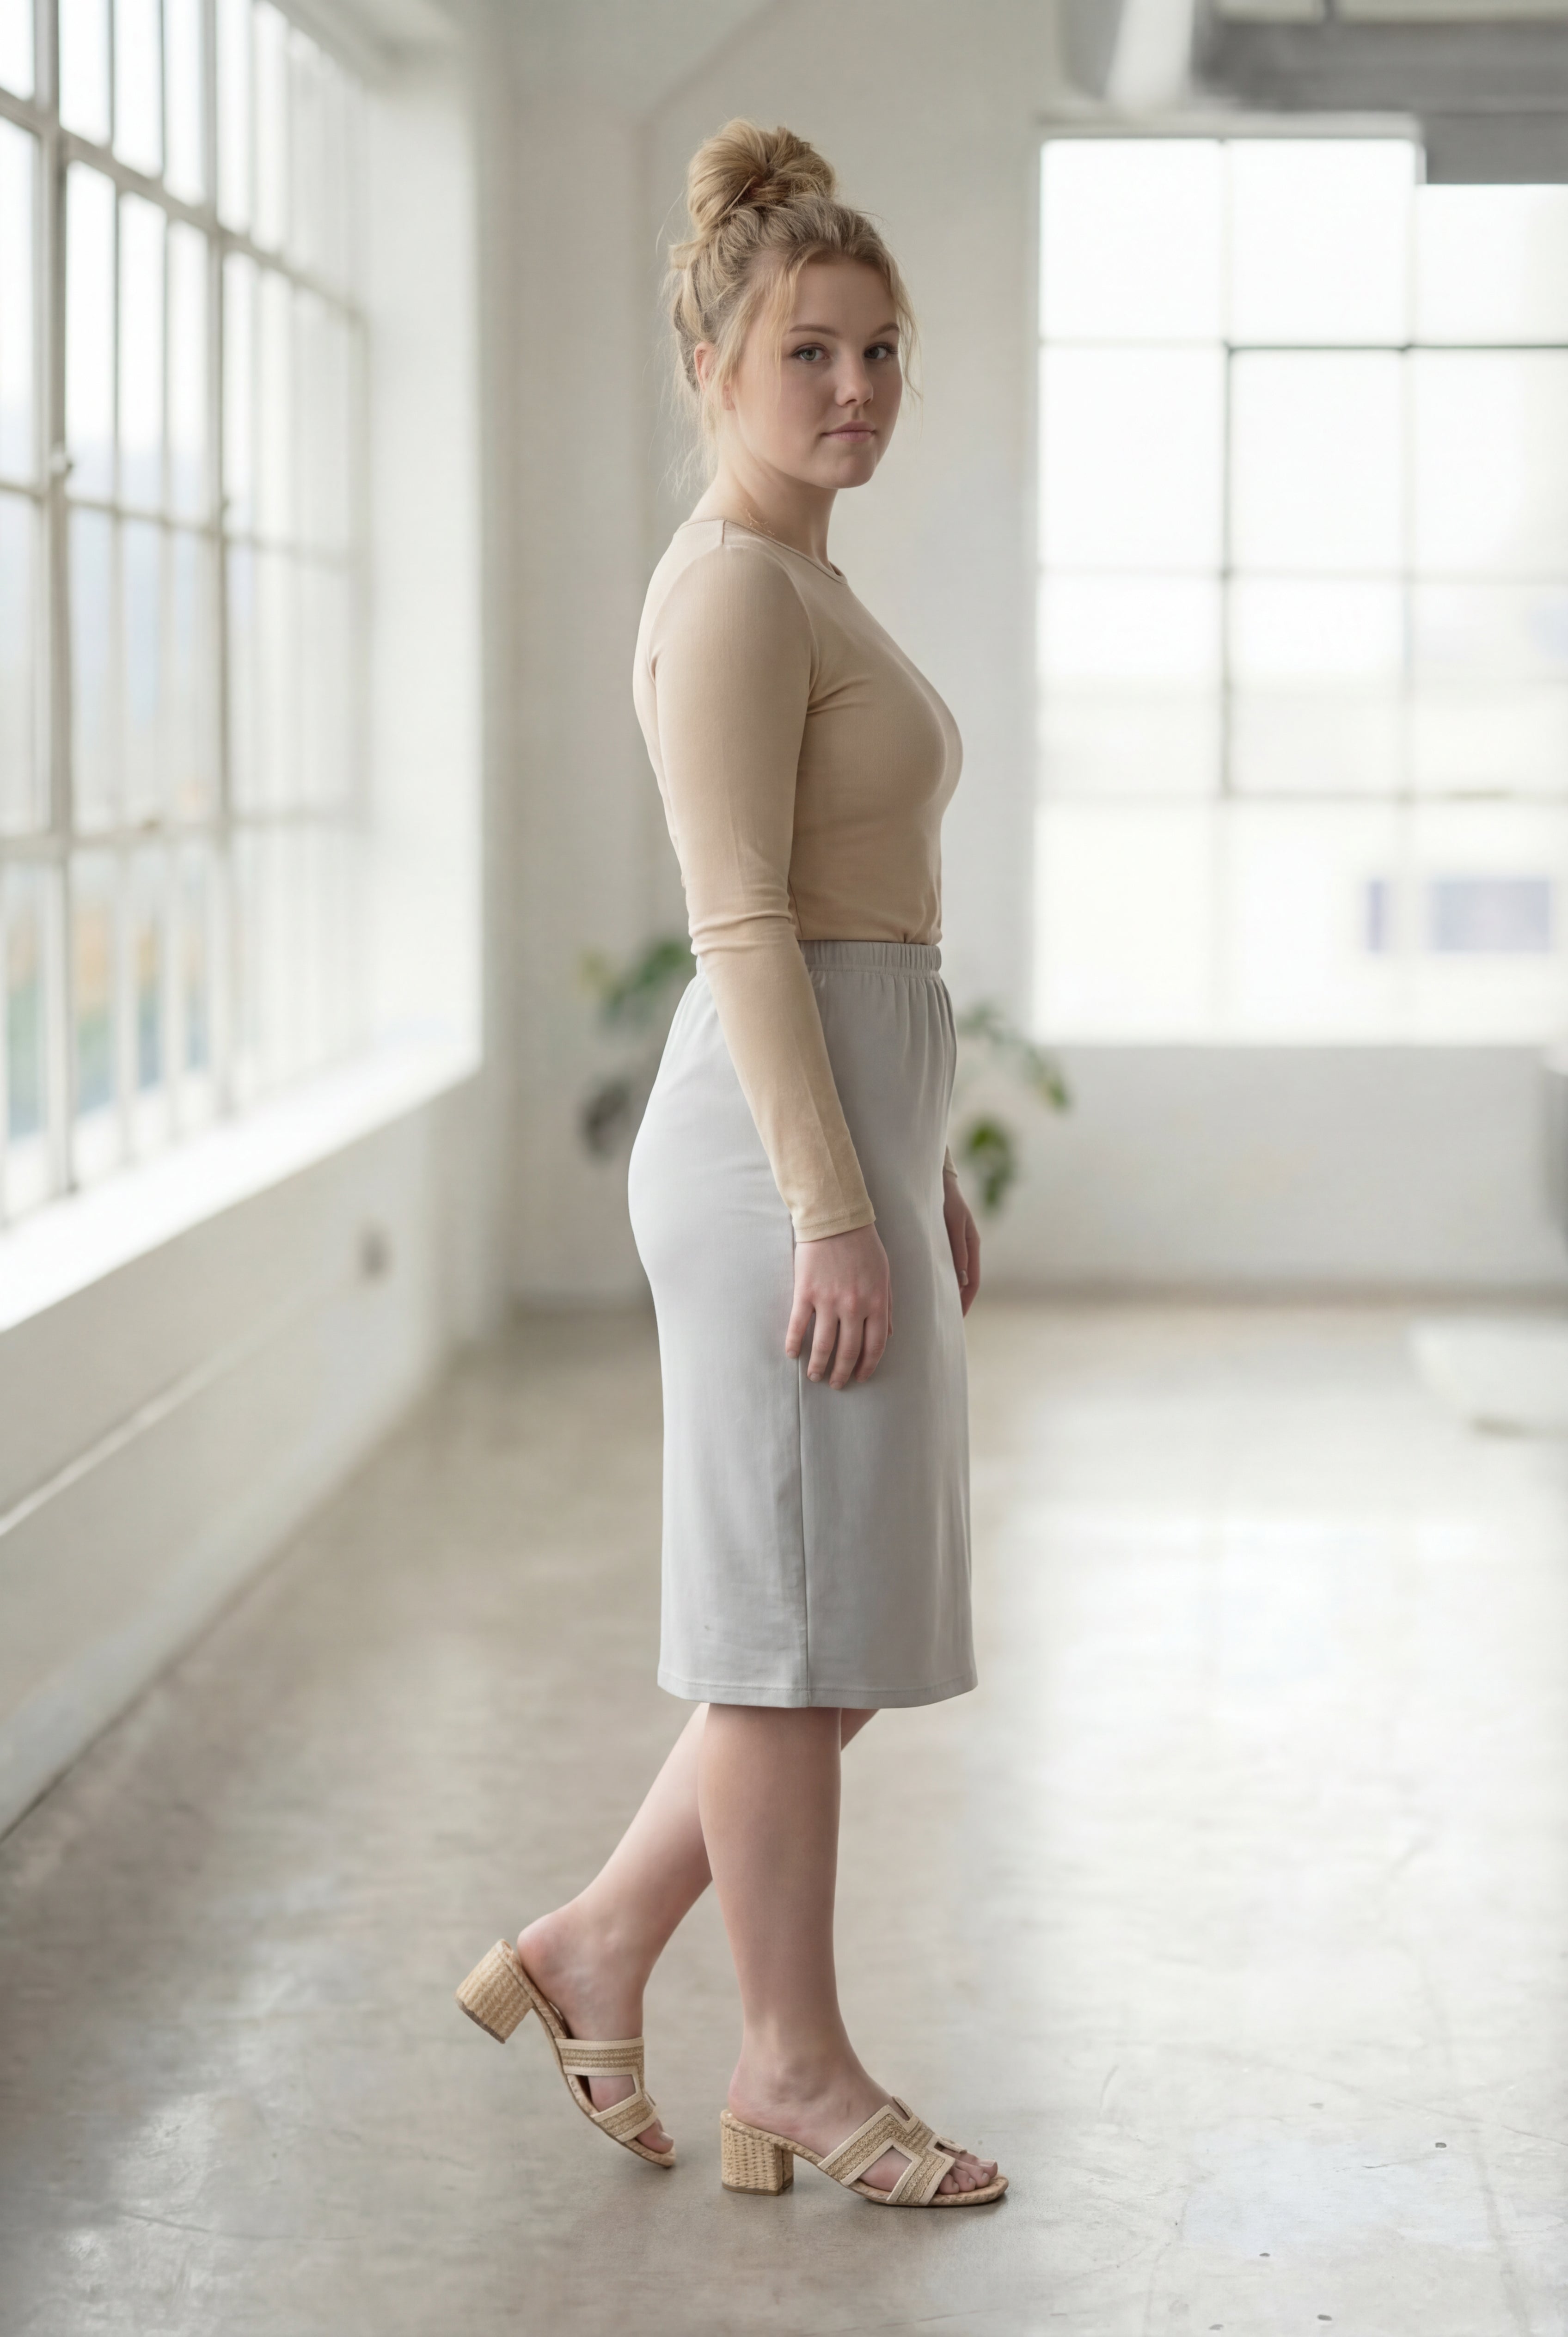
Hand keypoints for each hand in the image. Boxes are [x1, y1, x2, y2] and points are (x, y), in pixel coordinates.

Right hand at [785, 1223, 891, 1389]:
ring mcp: (829, 1301)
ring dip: (818, 1365)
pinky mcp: (806, 1292)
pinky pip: (799, 1325)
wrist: (835, 1219)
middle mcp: (854, 1306)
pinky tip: (792, 1354)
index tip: (860, 1377)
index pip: (875, 1346)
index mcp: (877, 1302)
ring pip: (823, 1344)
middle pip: (849, 1351)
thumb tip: (887, 1334)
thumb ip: (887, 1306)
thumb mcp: (884, 1275)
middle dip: (842, 1373)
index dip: (868, 1366)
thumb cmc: (863, 1245)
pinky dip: (794, 1343)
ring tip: (814, 1376)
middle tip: (835, 1384)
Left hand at [943, 1172, 979, 1316]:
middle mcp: (968, 1248)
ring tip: (941, 1309)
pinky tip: (934, 1287)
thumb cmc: (947, 1199)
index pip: (972, 1282)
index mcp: (973, 1245)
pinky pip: (950, 1266)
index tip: (957, 1317)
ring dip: (952, 1292)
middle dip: (959, 1301)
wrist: (940, 1180)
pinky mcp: (948, 1241)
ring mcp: (958, 1245)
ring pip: (958, 1276)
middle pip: (966, 1283)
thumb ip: (957, 1248)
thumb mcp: (953, 1222)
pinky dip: (946, 1279)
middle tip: (948, 1320)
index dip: (966, 1301)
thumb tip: (961, 1279)